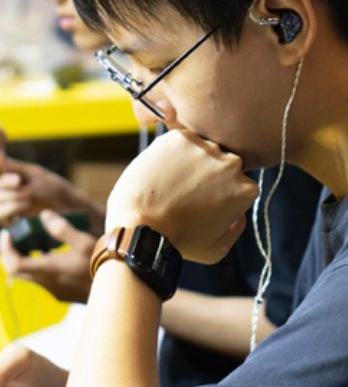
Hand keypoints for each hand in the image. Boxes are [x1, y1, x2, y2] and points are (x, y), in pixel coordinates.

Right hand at [0, 158, 90, 224]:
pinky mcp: (11, 220)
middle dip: (3, 183)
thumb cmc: (55, 188)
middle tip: (18, 182)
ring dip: (8, 197)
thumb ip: (15, 167)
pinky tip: (24, 206)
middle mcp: (7, 190)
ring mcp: (8, 205)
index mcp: (12, 175)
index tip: (2, 169)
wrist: (69, 209)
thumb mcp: (35, 174)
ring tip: (26, 198)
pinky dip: (9, 209)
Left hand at [0, 210, 94, 302]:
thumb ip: (62, 229)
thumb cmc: (102, 264)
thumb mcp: (84, 242)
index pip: (13, 264)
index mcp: (49, 270)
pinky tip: (50, 253)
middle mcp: (48, 283)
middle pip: (15, 271)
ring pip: (28, 275)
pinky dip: (37, 265)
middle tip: (12, 236)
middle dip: (9, 253)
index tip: (6, 234)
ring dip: (24, 258)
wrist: (117, 290)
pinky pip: (41, 279)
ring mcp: (54, 290)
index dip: (5, 250)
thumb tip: (44, 215)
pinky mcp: (61, 293)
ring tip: (31, 241)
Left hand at [106, 129, 258, 263]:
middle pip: (221, 163)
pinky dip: (169, 153)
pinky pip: (178, 142)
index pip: (237, 183)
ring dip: (188, 161)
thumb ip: (236, 227)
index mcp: (246, 189)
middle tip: (182, 192)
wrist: (141, 228)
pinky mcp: (179, 137)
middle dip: (206, 174)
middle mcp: (231, 163)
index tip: (201, 203)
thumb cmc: (177, 243)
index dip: (218, 193)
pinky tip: (159, 173)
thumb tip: (239, 212)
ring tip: (168, 184)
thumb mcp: (217, 248)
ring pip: (200, 150)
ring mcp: (205, 148)